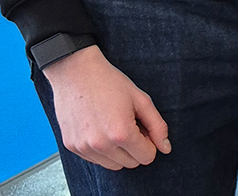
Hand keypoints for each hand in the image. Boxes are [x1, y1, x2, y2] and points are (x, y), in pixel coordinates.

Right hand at [44, 45, 170, 169]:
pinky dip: (102, 150)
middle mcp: (101, 145)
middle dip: (136, 148)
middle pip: (131, 164)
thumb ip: (157, 126)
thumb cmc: (109, 82)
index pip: (146, 157)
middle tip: (131, 125)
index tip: (145, 129)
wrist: (76, 73)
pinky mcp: (71, 146)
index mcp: (121, 133)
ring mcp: (83, 147)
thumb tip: (166, 148)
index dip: (150, 143)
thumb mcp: (141, 100)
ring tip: (115, 126)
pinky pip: (95, 160)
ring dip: (119, 152)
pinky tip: (101, 129)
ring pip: (112, 165)